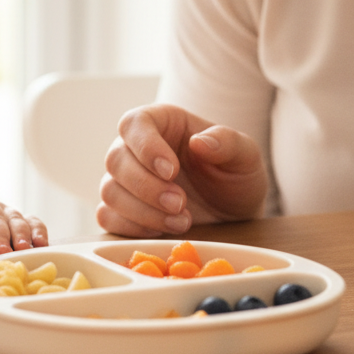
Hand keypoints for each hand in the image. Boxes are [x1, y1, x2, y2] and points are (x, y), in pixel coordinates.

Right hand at [96, 104, 267, 236]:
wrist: (233, 211)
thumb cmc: (234, 175)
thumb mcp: (245, 155)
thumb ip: (227, 142)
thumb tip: (199, 142)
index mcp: (159, 123)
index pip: (134, 124)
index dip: (145, 147)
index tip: (171, 171)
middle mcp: (133, 148)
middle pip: (115, 160)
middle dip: (147, 186)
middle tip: (180, 203)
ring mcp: (123, 180)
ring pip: (109, 191)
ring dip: (142, 211)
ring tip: (182, 221)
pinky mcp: (121, 210)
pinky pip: (108, 217)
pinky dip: (132, 227)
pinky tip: (162, 230)